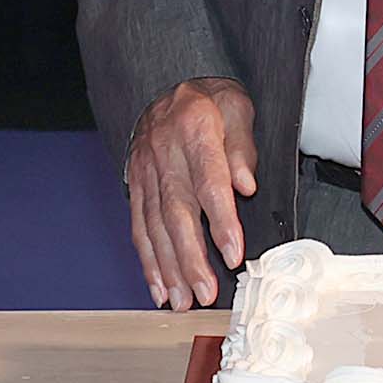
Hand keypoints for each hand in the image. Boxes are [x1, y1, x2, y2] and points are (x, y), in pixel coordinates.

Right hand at [126, 77, 258, 309]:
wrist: (166, 83)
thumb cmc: (209, 100)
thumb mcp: (237, 106)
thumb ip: (243, 146)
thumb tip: (246, 184)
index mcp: (195, 130)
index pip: (208, 182)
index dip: (220, 221)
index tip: (233, 254)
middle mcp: (164, 153)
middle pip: (176, 212)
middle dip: (190, 258)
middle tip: (204, 292)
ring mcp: (145, 170)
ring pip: (153, 226)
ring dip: (168, 268)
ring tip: (182, 300)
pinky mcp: (135, 184)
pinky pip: (138, 226)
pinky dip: (148, 260)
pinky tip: (159, 286)